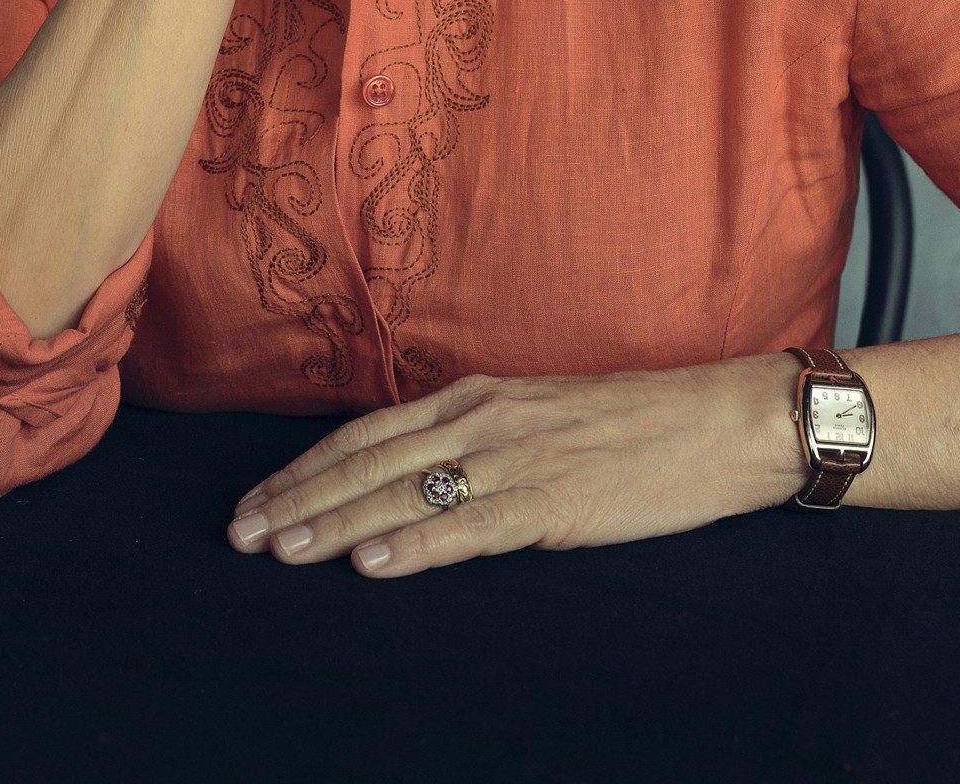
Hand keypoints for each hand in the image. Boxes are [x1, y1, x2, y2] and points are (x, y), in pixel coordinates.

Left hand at [225, 357, 804, 578]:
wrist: (718, 419)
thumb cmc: (632, 423)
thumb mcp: (537, 414)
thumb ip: (477, 438)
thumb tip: (417, 477)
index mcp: (475, 396)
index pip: (367, 435)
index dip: (306, 470)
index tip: (256, 502)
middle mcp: (482, 418)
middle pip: (369, 463)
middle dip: (299, 500)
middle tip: (240, 536)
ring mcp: (516, 457)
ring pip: (403, 493)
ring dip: (334, 525)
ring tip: (281, 551)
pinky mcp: (552, 500)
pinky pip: (469, 527)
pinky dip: (413, 545)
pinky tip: (371, 564)